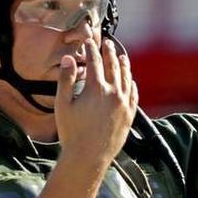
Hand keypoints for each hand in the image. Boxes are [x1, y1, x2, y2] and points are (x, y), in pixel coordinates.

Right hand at [54, 38, 137, 169]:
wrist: (88, 157)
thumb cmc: (72, 132)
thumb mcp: (63, 105)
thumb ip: (66, 79)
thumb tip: (70, 59)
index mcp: (96, 89)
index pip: (95, 61)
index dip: (91, 49)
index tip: (89, 41)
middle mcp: (113, 93)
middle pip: (113, 66)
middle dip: (110, 52)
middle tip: (107, 43)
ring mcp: (124, 104)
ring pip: (127, 78)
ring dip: (124, 65)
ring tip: (122, 56)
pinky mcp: (130, 115)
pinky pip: (134, 94)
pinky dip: (132, 84)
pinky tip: (131, 80)